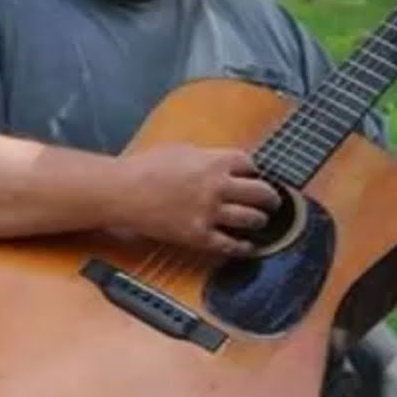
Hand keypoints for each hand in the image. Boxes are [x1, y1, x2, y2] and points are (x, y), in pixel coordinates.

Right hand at [117, 144, 281, 255]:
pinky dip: (244, 247)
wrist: (124, 191)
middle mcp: (219, 186)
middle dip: (270, 197)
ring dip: (260, 220)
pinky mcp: (199, 236)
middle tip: (272, 201)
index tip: (256, 176)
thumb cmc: (148, 166)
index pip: (251, 164)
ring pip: (252, 219)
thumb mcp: (183, 149)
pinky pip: (231, 245)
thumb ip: (209, 157)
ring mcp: (211, 213)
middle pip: (261, 192)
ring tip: (260, 221)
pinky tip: (249, 247)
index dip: (256, 171)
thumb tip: (226, 164)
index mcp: (215, 161)